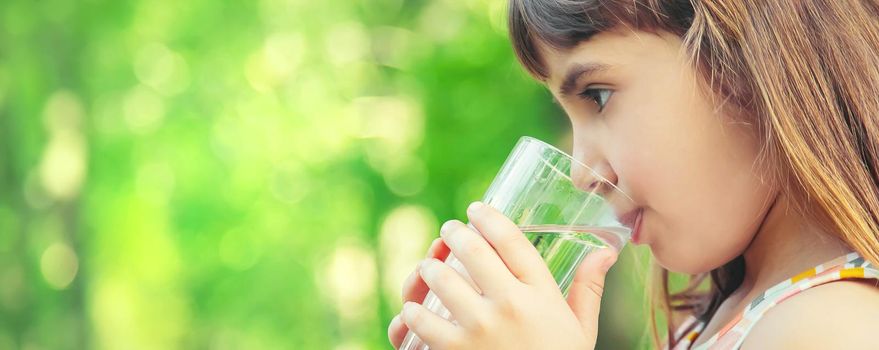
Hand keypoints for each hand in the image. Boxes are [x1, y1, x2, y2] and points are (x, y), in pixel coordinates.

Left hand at [387, 201, 618, 348]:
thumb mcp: (582, 330)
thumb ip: (589, 288)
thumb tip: (605, 251)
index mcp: (541, 295)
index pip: (511, 240)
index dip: (488, 217)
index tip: (476, 209)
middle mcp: (510, 305)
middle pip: (471, 249)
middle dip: (454, 233)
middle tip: (449, 230)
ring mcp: (479, 328)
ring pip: (440, 278)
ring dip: (429, 268)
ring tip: (430, 267)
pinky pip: (420, 320)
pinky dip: (412, 311)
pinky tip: (414, 308)